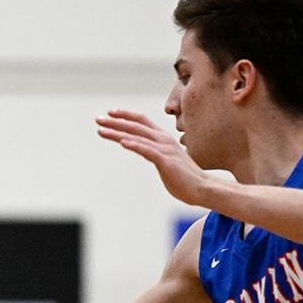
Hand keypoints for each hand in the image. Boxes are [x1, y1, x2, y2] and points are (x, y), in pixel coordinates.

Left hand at [96, 109, 210, 205]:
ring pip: (137, 137)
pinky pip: (147, 151)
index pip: (142, 121)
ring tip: (101, 130)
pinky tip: (122, 142)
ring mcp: (165, 150)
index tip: (110, 114)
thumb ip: (157, 154)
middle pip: (136, 126)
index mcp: (164, 139)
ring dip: (118, 133)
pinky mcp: (166, 161)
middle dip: (115, 122)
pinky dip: (134, 145)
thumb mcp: (167, 161)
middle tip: (98, 119)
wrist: (204, 188)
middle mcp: (164, 140)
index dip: (126, 116)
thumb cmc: (185, 178)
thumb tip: (149, 153)